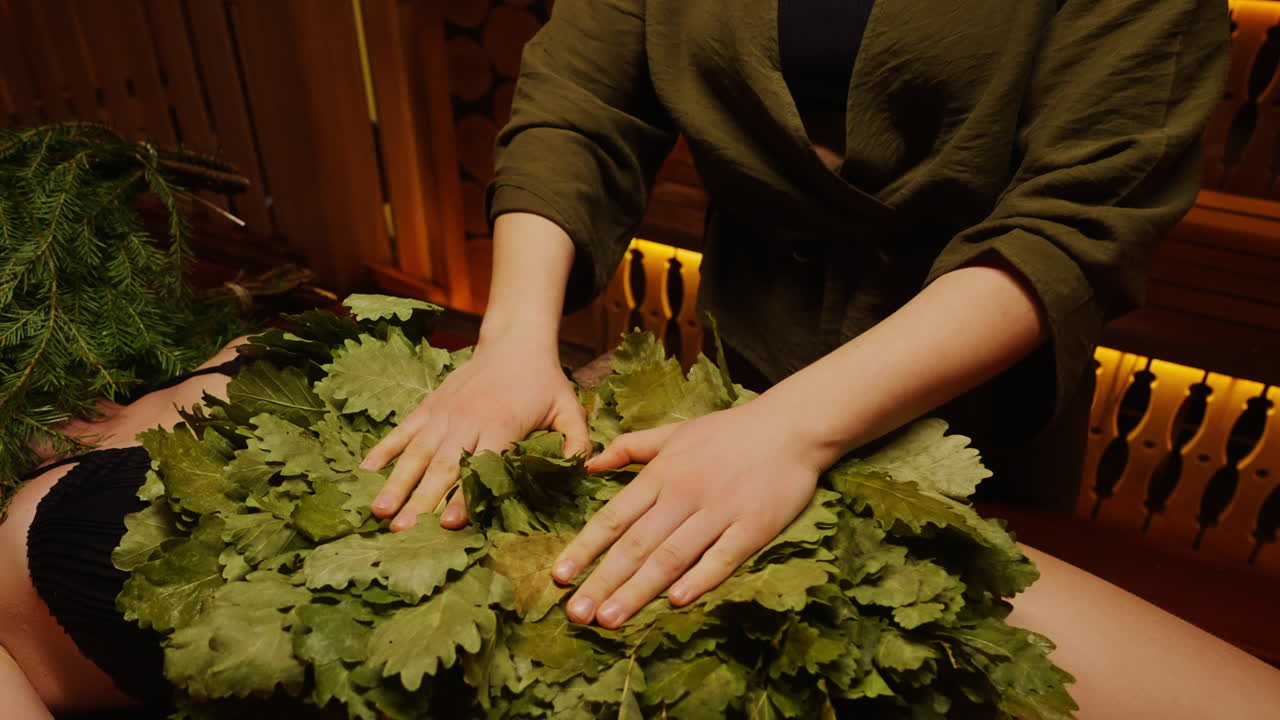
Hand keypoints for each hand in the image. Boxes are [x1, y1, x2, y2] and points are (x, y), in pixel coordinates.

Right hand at [361, 335, 590, 530]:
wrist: (514, 341)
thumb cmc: (544, 382)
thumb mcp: (570, 409)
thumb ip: (577, 443)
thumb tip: (583, 473)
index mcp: (502, 424)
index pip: (481, 464)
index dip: (465, 494)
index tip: (448, 524)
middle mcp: (467, 420)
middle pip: (442, 465)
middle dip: (422, 500)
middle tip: (403, 531)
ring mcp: (443, 414)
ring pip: (416, 452)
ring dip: (396, 482)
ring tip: (379, 512)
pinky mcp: (428, 407)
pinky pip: (401, 431)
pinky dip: (382, 451)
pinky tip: (363, 475)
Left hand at [552, 402, 825, 627]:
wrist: (790, 427)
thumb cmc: (729, 432)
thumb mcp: (674, 432)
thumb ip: (630, 447)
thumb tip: (589, 464)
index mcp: (661, 474)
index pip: (614, 517)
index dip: (585, 548)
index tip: (560, 576)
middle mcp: (683, 494)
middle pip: (636, 544)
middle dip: (603, 581)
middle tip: (576, 613)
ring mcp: (718, 512)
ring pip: (671, 555)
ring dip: (639, 589)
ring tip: (611, 619)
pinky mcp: (752, 527)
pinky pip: (722, 557)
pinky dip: (700, 578)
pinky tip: (677, 601)